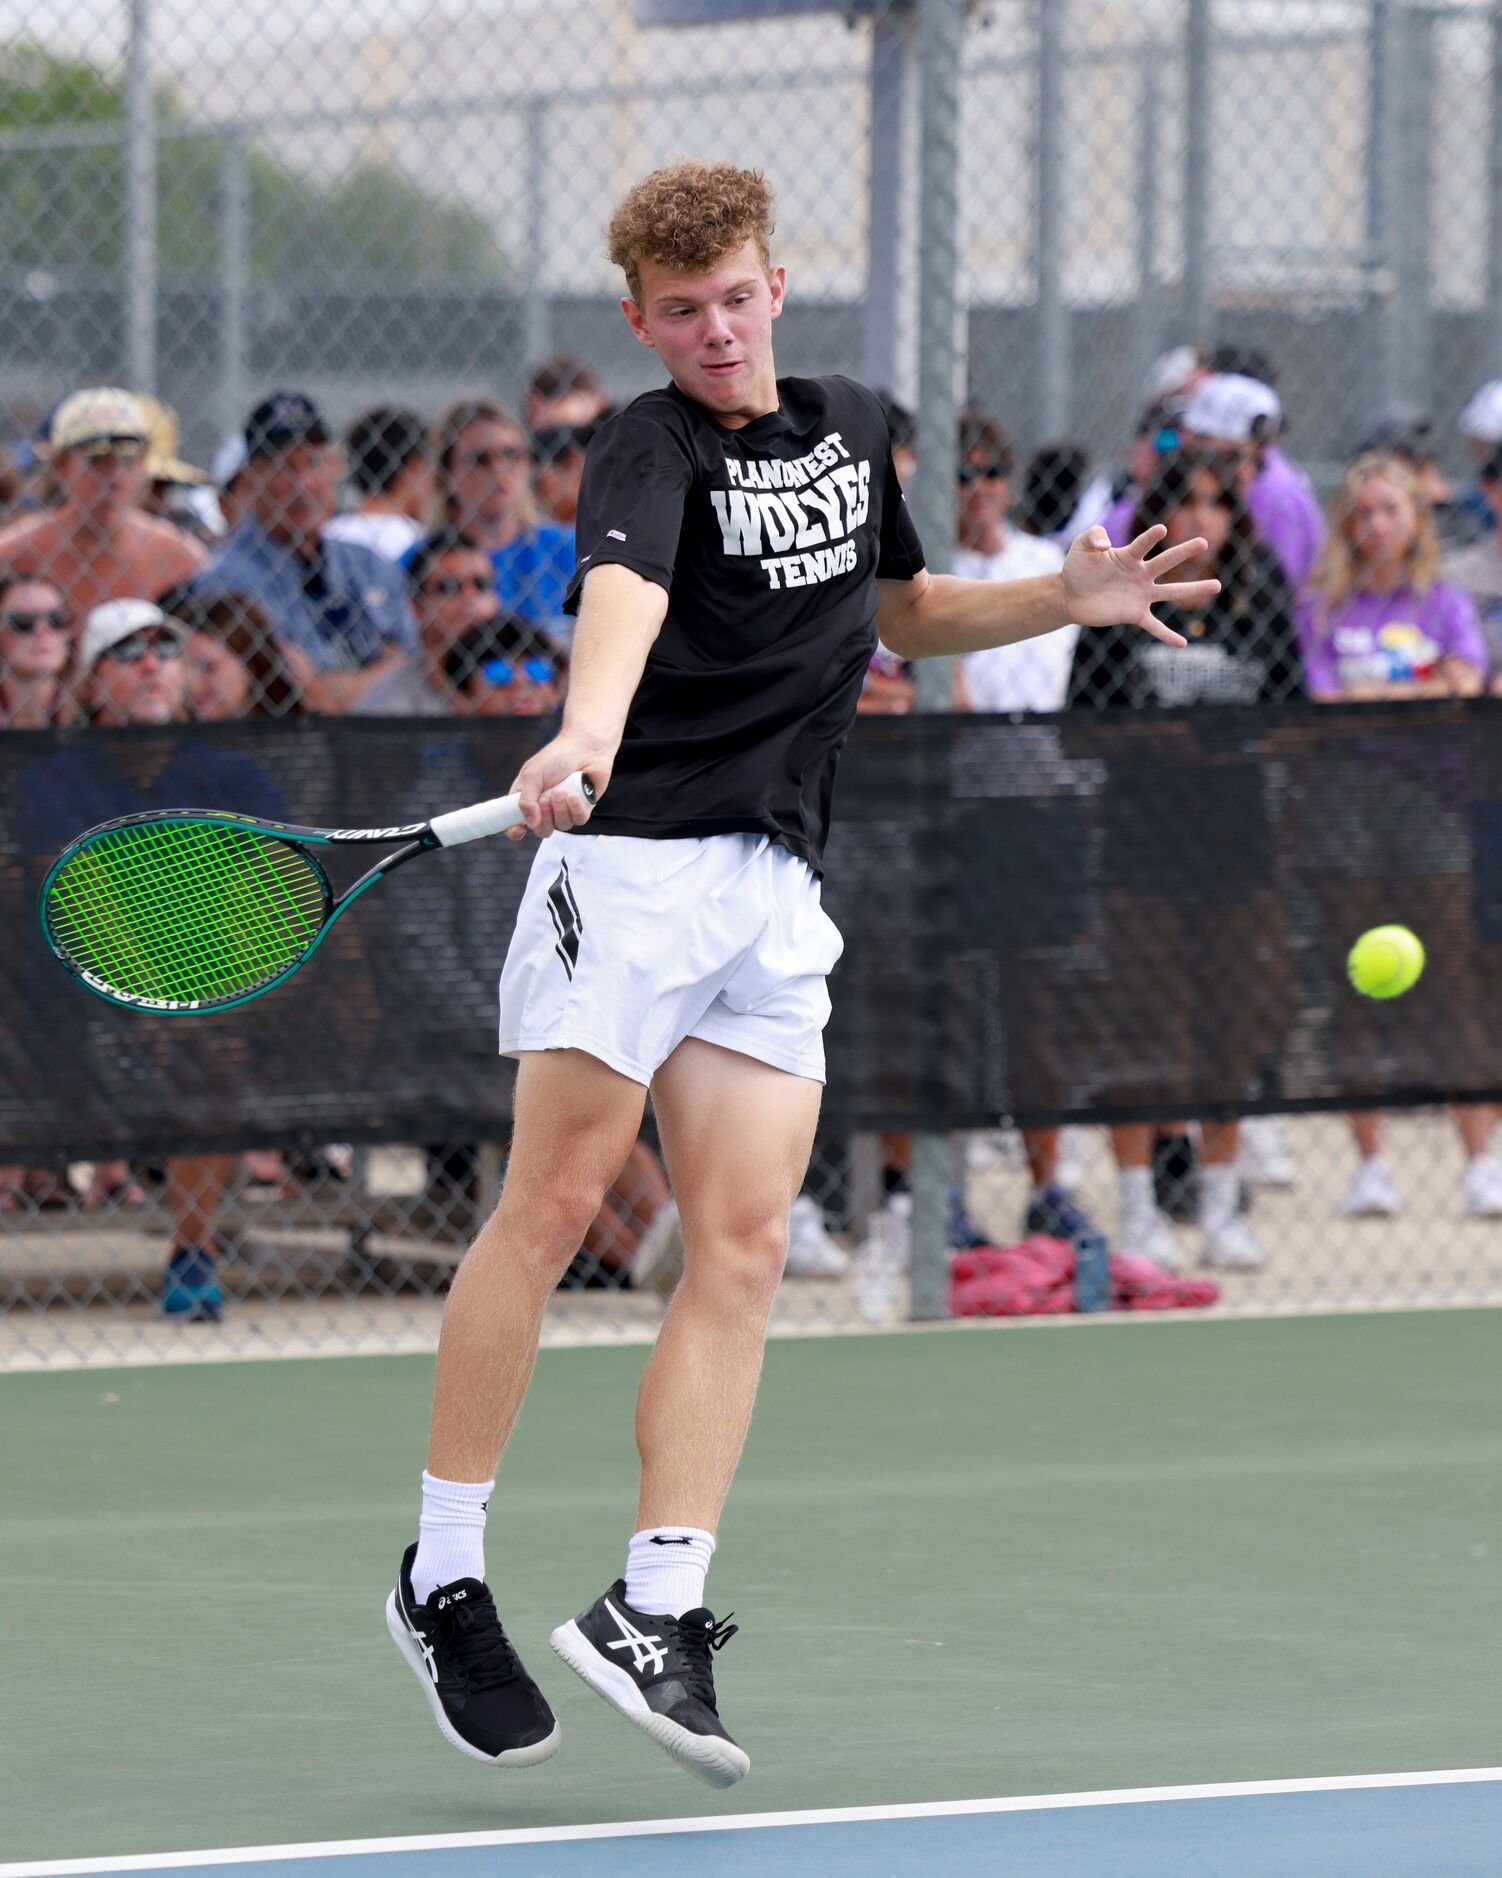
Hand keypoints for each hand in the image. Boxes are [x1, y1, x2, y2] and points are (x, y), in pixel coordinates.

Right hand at [506, 732, 612, 840]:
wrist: (585, 747)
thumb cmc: (556, 757)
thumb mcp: (533, 774)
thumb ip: (526, 800)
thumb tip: (530, 824)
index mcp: (528, 798)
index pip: (517, 822)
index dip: (515, 830)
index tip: (518, 831)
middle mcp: (545, 808)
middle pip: (541, 830)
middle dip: (544, 818)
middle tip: (546, 799)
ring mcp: (565, 809)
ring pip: (561, 825)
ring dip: (560, 809)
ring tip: (563, 789)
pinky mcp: (583, 809)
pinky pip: (578, 820)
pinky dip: (576, 808)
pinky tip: (575, 795)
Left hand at [1061, 524, 1219, 647]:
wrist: (1069, 594)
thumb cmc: (1078, 566)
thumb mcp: (1082, 544)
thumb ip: (1093, 536)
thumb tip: (1106, 546)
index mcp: (1129, 555)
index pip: (1143, 544)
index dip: (1150, 537)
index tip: (1161, 529)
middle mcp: (1140, 574)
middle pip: (1166, 561)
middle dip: (1184, 552)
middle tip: (1204, 542)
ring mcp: (1140, 594)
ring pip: (1171, 592)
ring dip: (1194, 589)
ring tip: (1217, 586)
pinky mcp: (1133, 614)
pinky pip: (1154, 626)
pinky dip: (1167, 635)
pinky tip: (1183, 644)